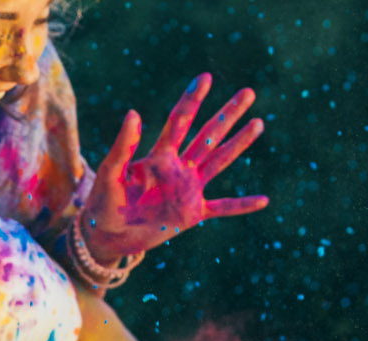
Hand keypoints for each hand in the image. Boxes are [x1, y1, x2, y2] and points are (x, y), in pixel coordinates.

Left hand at [82, 73, 268, 263]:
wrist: (107, 235)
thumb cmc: (103, 202)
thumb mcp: (111, 172)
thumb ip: (123, 146)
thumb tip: (133, 112)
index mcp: (158, 156)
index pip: (179, 122)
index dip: (191, 100)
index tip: (205, 77)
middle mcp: (178, 168)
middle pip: (207, 135)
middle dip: (227, 114)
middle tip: (248, 92)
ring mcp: (188, 190)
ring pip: (219, 161)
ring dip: (239, 144)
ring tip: (258, 123)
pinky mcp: (192, 214)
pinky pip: (222, 208)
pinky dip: (241, 205)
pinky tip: (264, 200)